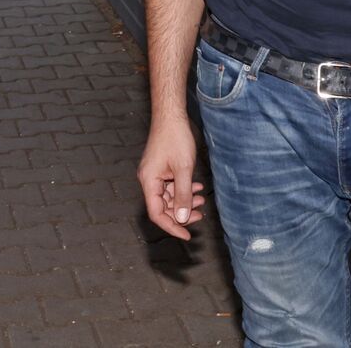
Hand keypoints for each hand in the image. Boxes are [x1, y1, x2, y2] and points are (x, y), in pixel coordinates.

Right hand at [138, 116, 205, 238]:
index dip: (171, 226)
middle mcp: (148, 180)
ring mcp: (154, 174)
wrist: (172, 116)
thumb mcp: (183, 170)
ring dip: (185, 200)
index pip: (157, 213)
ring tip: (201, 199)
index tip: (187, 235)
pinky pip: (171, 186)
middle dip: (181, 213)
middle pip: (163, 207)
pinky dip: (183, 189)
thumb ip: (183, 195)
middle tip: (200, 214)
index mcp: (148, 181)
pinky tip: (197, 186)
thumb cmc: (175, 139)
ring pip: (169, 197)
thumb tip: (181, 218)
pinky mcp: (161, 168)